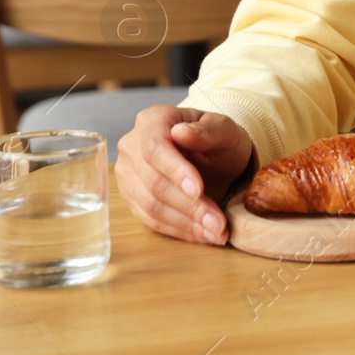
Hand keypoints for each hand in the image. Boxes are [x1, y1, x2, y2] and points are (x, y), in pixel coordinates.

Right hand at [115, 106, 253, 244]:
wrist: (214, 155)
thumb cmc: (219, 139)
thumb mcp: (225, 130)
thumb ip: (207, 131)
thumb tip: (181, 132)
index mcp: (153, 120)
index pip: (154, 147)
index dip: (175, 171)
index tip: (199, 189)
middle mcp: (132, 146)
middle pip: (154, 181)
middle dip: (189, 206)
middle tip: (218, 223)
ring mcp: (129, 174)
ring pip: (151, 205)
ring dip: (186, 223)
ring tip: (217, 232)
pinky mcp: (133, 198)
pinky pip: (152, 220)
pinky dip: (180, 230)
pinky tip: (204, 234)